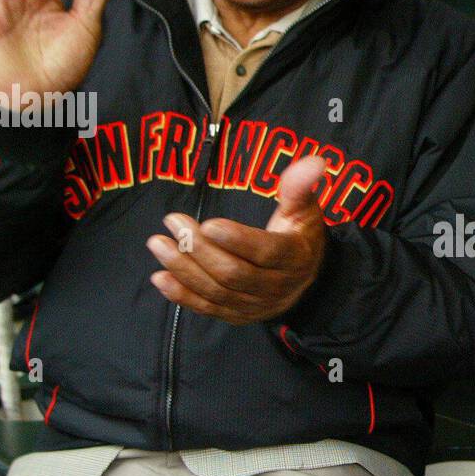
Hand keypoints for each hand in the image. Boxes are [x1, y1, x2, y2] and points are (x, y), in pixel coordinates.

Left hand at [147, 156, 327, 323]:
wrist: (305, 280)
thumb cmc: (299, 235)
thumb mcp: (305, 208)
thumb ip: (301, 186)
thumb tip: (316, 160)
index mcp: (294, 257)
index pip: (266, 253)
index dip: (238, 240)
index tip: (208, 224)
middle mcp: (276, 287)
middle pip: (234, 274)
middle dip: (200, 249)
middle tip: (174, 222)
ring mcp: (255, 305)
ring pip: (216, 291)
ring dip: (184, 269)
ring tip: (158, 243)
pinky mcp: (237, 315)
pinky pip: (207, 308)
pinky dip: (182, 296)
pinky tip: (160, 277)